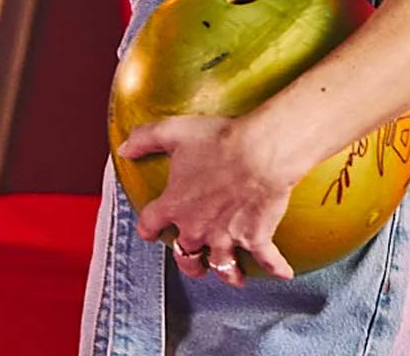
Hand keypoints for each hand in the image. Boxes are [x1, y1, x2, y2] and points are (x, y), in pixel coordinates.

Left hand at [120, 114, 302, 284]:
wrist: (258, 153)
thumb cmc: (218, 141)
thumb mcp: (173, 132)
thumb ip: (144, 139)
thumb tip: (125, 148)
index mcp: (175, 205)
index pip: (151, 223)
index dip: (148, 228)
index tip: (149, 231)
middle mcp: (198, 227)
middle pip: (186, 255)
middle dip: (188, 262)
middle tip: (193, 262)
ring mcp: (227, 236)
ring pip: (222, 266)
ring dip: (226, 273)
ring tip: (232, 276)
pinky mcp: (256, 237)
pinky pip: (267, 259)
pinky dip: (277, 268)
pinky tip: (284, 274)